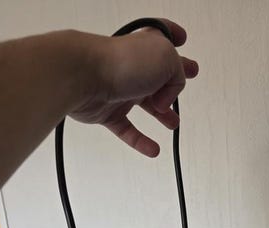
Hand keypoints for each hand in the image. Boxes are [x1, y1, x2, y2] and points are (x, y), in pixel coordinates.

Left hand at [70, 19, 198, 156]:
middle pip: (158, 75)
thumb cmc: (122, 62)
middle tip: (185, 84)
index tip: (182, 39)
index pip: (164, 35)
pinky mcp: (106, 111)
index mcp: (148, 47)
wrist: (83, 76)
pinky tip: (153, 150)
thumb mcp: (167, 59)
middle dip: (173, 81)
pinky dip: (140, 141)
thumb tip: (167, 100)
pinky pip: (126, 130)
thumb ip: (178, 77)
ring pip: (144, 104)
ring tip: (173, 124)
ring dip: (161, 114)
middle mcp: (134, 66)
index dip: (174, 35)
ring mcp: (120, 88)